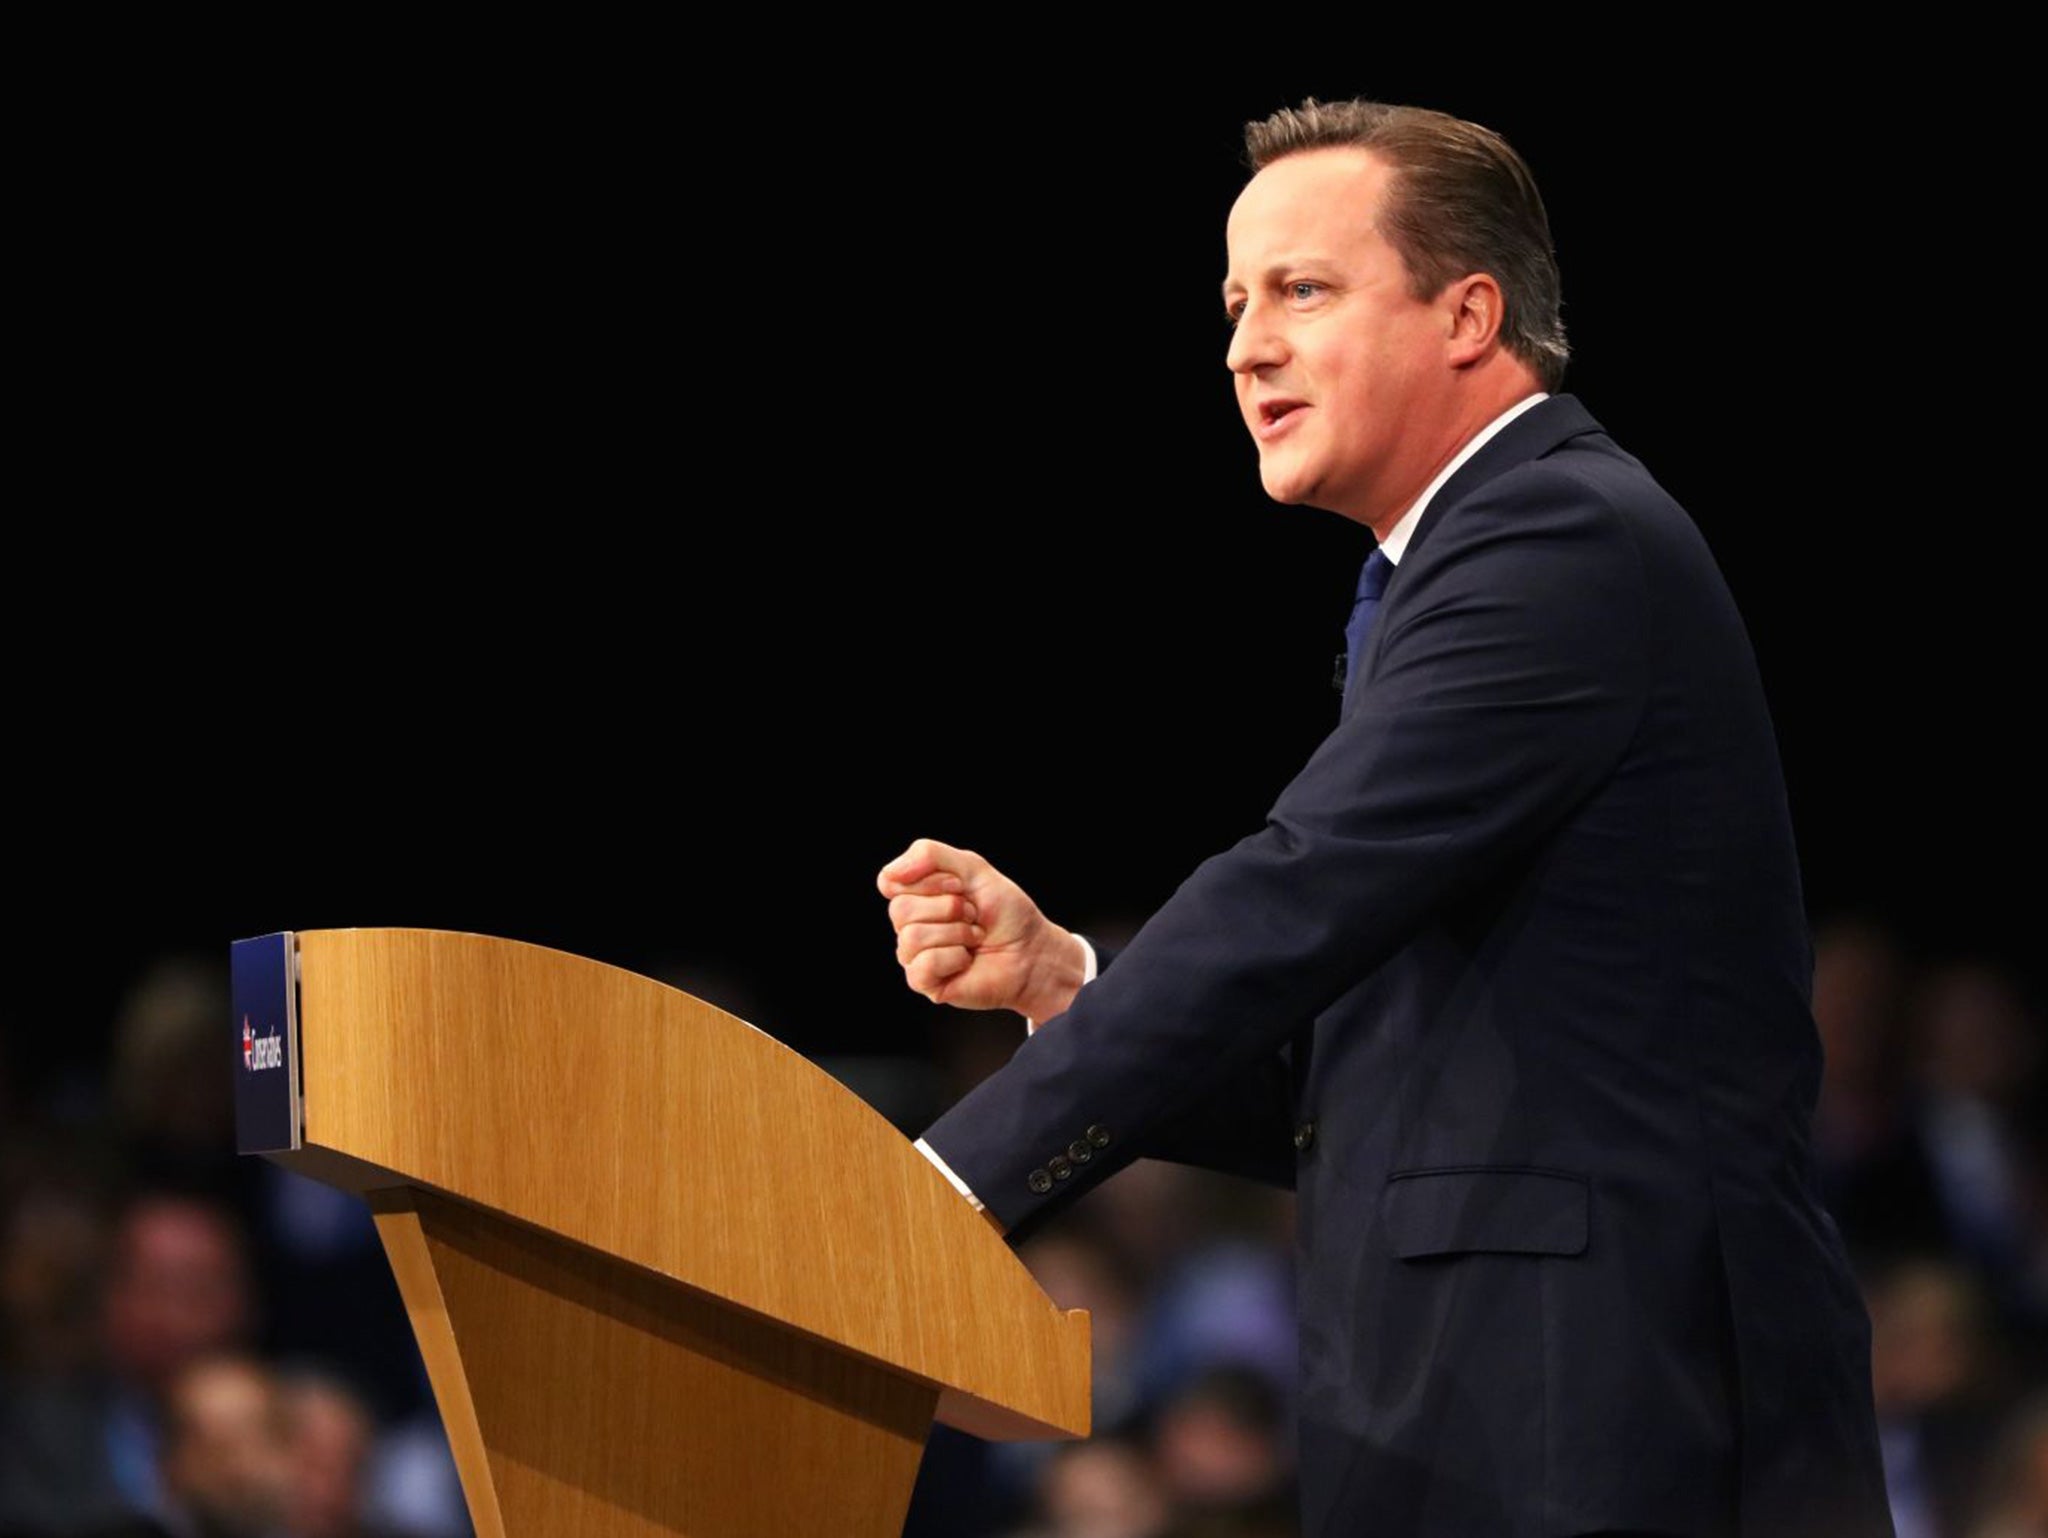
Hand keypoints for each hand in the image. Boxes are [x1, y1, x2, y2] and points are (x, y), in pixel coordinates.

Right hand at [877, 838, 1086, 1022]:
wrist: (1032, 951)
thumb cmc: (1005, 913)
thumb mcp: (972, 868)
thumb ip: (929, 855)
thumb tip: (889, 874)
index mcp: (916, 896)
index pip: (890, 881)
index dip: (930, 881)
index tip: (960, 886)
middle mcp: (909, 925)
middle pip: (900, 909)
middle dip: (949, 908)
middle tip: (973, 915)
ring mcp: (914, 955)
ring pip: (912, 936)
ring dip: (957, 933)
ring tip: (974, 937)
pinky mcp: (924, 982)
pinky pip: (923, 965)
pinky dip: (954, 958)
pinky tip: (966, 960)